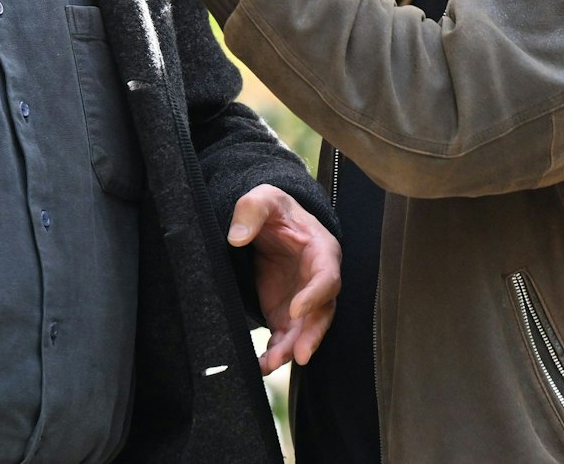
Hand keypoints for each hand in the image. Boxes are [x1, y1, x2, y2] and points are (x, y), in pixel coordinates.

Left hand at [229, 184, 340, 374]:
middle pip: (322, 313)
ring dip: (290, 349)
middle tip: (298, 355)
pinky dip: (275, 352)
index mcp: (321, 252)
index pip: (326, 277)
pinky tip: (260, 365)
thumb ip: (251, 210)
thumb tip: (237, 236)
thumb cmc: (275, 210)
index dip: (315, 295)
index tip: (296, 309)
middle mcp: (317, 281)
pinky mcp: (285, 314)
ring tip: (270, 364)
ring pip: (304, 330)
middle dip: (311, 335)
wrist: (271, 224)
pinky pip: (284, 337)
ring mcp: (303, 300)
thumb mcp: (264, 198)